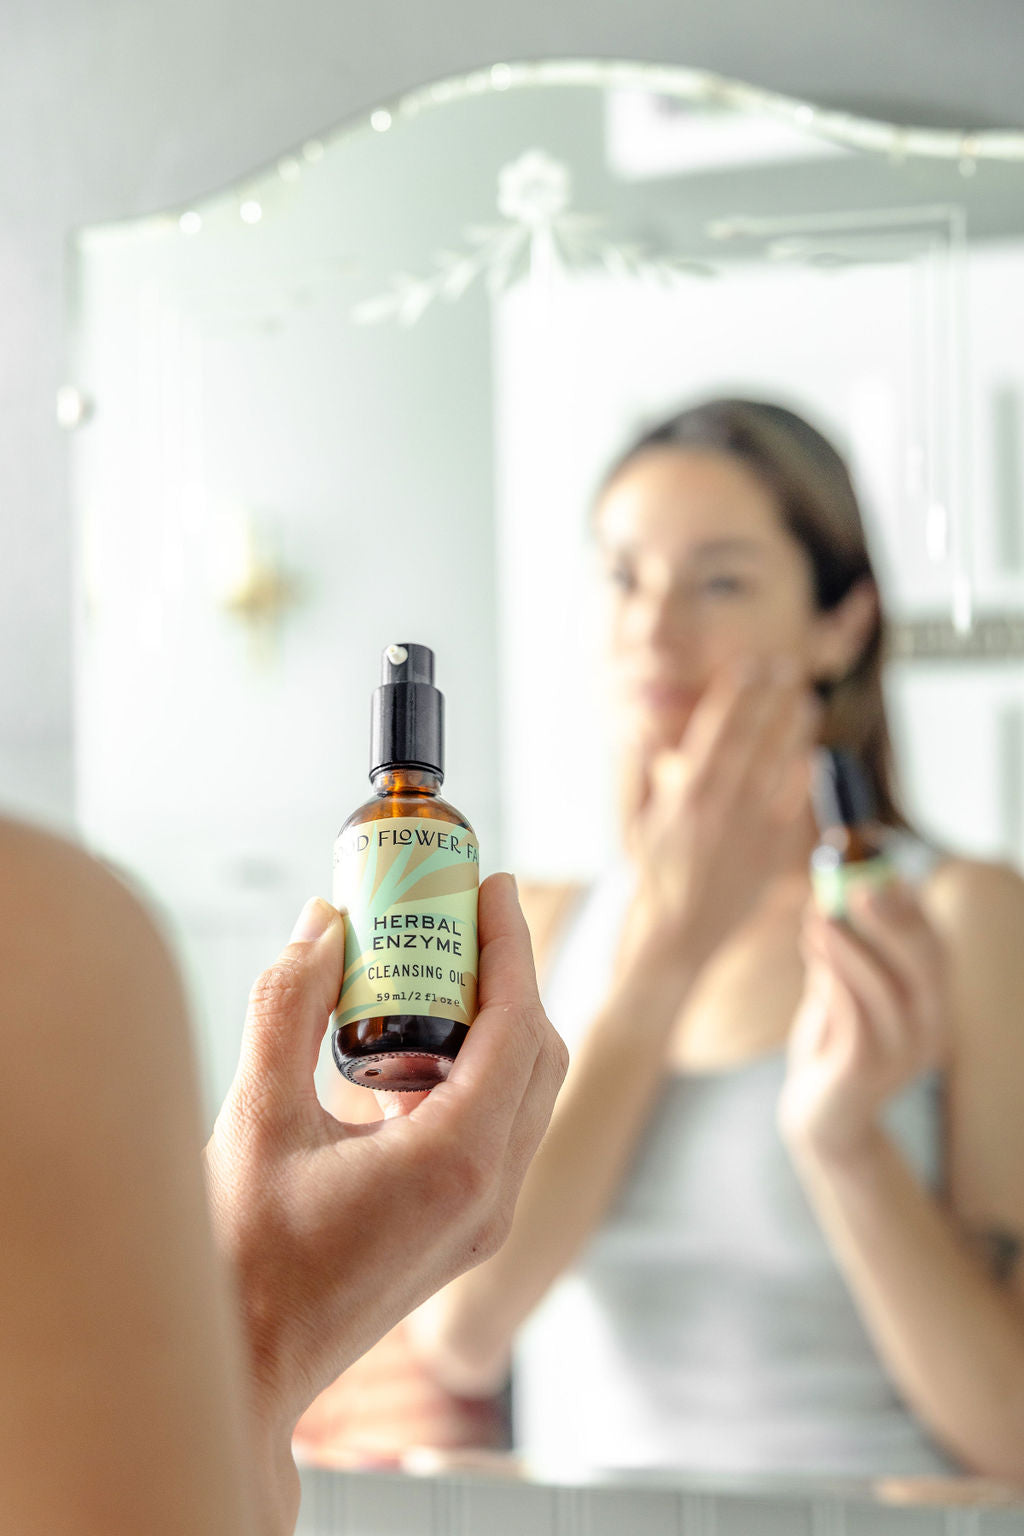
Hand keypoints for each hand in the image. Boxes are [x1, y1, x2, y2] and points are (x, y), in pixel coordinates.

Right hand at [203, 873, 565, 1519]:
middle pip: (538, 1054)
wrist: (244, 1368)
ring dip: (493, 1022)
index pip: (517, 1026)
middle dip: (506, 974)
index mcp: (455, 1164)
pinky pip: (498, 1128)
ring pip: (524, 1092)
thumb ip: (288, 1008)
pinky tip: (409, 1047)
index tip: (487, 885)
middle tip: (457, 914)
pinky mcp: (465, 1230)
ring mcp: (485, 1220)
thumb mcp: (254, 1116)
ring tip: (433, 966)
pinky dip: (475, 1071)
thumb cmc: (241, 1254)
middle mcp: (490, 1195)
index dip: (509, 945)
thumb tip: (323, 924)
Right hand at [617, 658, 816, 981]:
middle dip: (772, 699)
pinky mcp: (774, 852)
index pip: (719, 729)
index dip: (737, 694)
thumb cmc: (654, 872)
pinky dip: (802, 776)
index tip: (750, 667)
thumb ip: (644, 769)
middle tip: (787, 668)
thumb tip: (643, 724)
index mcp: (687, 795)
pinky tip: (809, 754)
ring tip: (806, 702)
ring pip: (781, 766)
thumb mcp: (640, 817)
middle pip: (755, 739)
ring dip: (795, 731)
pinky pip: (794, 805)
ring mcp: (753, 830)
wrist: (679, 932)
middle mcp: (724, 808)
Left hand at [778, 880, 950, 1162]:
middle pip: (926, 965)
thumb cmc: (832, 1042)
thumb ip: (840, 949)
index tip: (880, 871)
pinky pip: (856, 1018)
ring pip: (885, 990)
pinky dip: (834, 980)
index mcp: (930, 1002)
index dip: (910, 907)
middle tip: (856, 887)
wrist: (819, 1114)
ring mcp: (903, 1053)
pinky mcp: (867, 1070)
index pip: (935, 947)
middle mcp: (929, 1027)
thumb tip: (825, 893)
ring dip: (850, 948)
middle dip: (892, 921)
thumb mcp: (838, 988)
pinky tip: (813, 952)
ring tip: (818, 918)